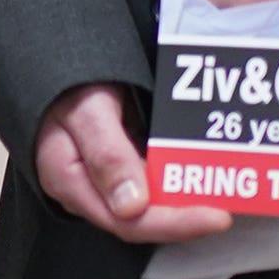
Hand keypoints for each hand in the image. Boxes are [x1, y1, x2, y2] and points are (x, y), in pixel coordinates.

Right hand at [30, 82, 232, 243]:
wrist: (52, 55)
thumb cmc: (66, 82)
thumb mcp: (85, 110)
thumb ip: (106, 155)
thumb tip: (132, 206)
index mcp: (71, 183)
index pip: (128, 221)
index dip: (174, 224)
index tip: (216, 218)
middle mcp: (88, 190)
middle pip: (142, 220)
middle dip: (185, 218)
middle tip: (227, 211)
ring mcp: (101, 180)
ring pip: (148, 206)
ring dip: (184, 204)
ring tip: (224, 196)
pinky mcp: (116, 166)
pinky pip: (149, 185)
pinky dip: (175, 183)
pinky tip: (199, 177)